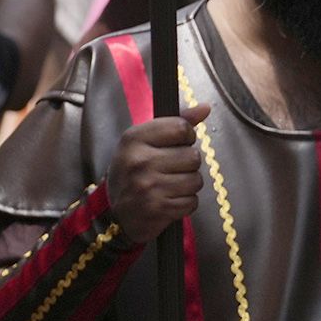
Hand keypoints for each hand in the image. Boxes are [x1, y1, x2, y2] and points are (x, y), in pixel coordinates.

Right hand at [107, 103, 210, 242]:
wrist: (115, 213)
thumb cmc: (134, 172)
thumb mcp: (146, 141)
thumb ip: (177, 122)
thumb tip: (205, 108)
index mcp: (134, 138)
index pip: (181, 127)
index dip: (186, 137)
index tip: (177, 144)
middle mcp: (139, 161)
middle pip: (193, 156)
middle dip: (187, 164)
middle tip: (169, 170)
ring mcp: (147, 186)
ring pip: (196, 180)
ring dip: (188, 185)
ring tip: (169, 186)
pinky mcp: (157, 209)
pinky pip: (192, 202)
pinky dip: (184, 203)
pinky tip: (168, 200)